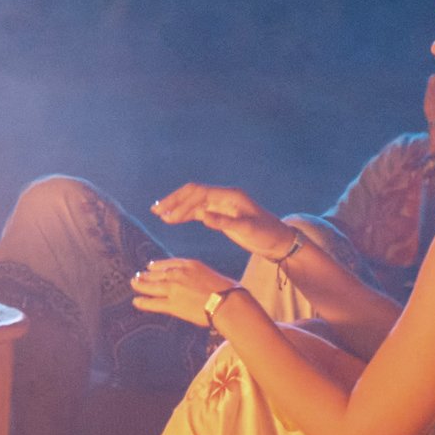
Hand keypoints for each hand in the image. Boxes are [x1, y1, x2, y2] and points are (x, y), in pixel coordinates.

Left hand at [131, 256, 230, 326]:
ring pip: (151, 286)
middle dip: (146, 275)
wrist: (227, 303)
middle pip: (157, 274)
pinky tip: (136, 302)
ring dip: (140, 285)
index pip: (168, 263)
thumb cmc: (228, 290)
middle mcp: (178, 274)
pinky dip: (143, 302)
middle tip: (138, 275)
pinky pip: (153, 303)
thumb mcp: (212, 274)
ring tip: (133, 284)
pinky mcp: (172, 305)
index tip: (151, 266)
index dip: (158, 266)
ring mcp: (173, 289)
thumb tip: (200, 282)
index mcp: (190, 265)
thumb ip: (200, 275)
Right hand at [151, 182, 289, 258]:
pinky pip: (198, 211)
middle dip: (174, 200)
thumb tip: (202, 216)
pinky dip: (184, 214)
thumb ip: (224, 222)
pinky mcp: (220, 214)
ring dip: (176, 207)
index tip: (167, 213)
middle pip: (193, 193)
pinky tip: (173, 219)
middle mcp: (224, 197)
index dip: (182, 201)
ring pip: (193, 201)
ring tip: (158, 214)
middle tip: (155, 210)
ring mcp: (221, 205)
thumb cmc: (266, 234)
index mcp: (230, 196)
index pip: (200, 193)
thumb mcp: (247, 229)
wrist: (278, 242)